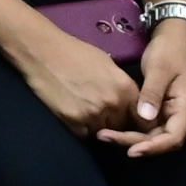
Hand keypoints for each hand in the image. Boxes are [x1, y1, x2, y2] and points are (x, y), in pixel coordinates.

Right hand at [10, 17, 147, 135]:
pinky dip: (82, 128)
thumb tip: (128, 100)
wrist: (43, 51)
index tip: (132, 120)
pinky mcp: (72, 122)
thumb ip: (121, 85)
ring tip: (89, 113)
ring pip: (104, 133)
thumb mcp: (107, 63)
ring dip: (99, 127)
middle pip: (123, 127)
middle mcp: (112, 104)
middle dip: (117, 123)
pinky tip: (76, 115)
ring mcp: (92, 115)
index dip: (138, 119)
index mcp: (124, 88)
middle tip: (106, 115)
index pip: (142, 117)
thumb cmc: (75, 51)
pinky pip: (85, 134)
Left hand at [108, 18, 185, 155]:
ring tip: (104, 135)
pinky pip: (148, 128)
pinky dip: (132, 130)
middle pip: (160, 141)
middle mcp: (183, 119)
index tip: (131, 150)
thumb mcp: (159, 69)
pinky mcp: (161, 113)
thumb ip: (152, 93)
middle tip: (105, 137)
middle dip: (134, 142)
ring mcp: (172, 117)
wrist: (176, 39)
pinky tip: (112, 128)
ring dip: (130, 138)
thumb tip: (145, 117)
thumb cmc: (170, 51)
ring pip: (152, 137)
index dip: (152, 147)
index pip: (173, 139)